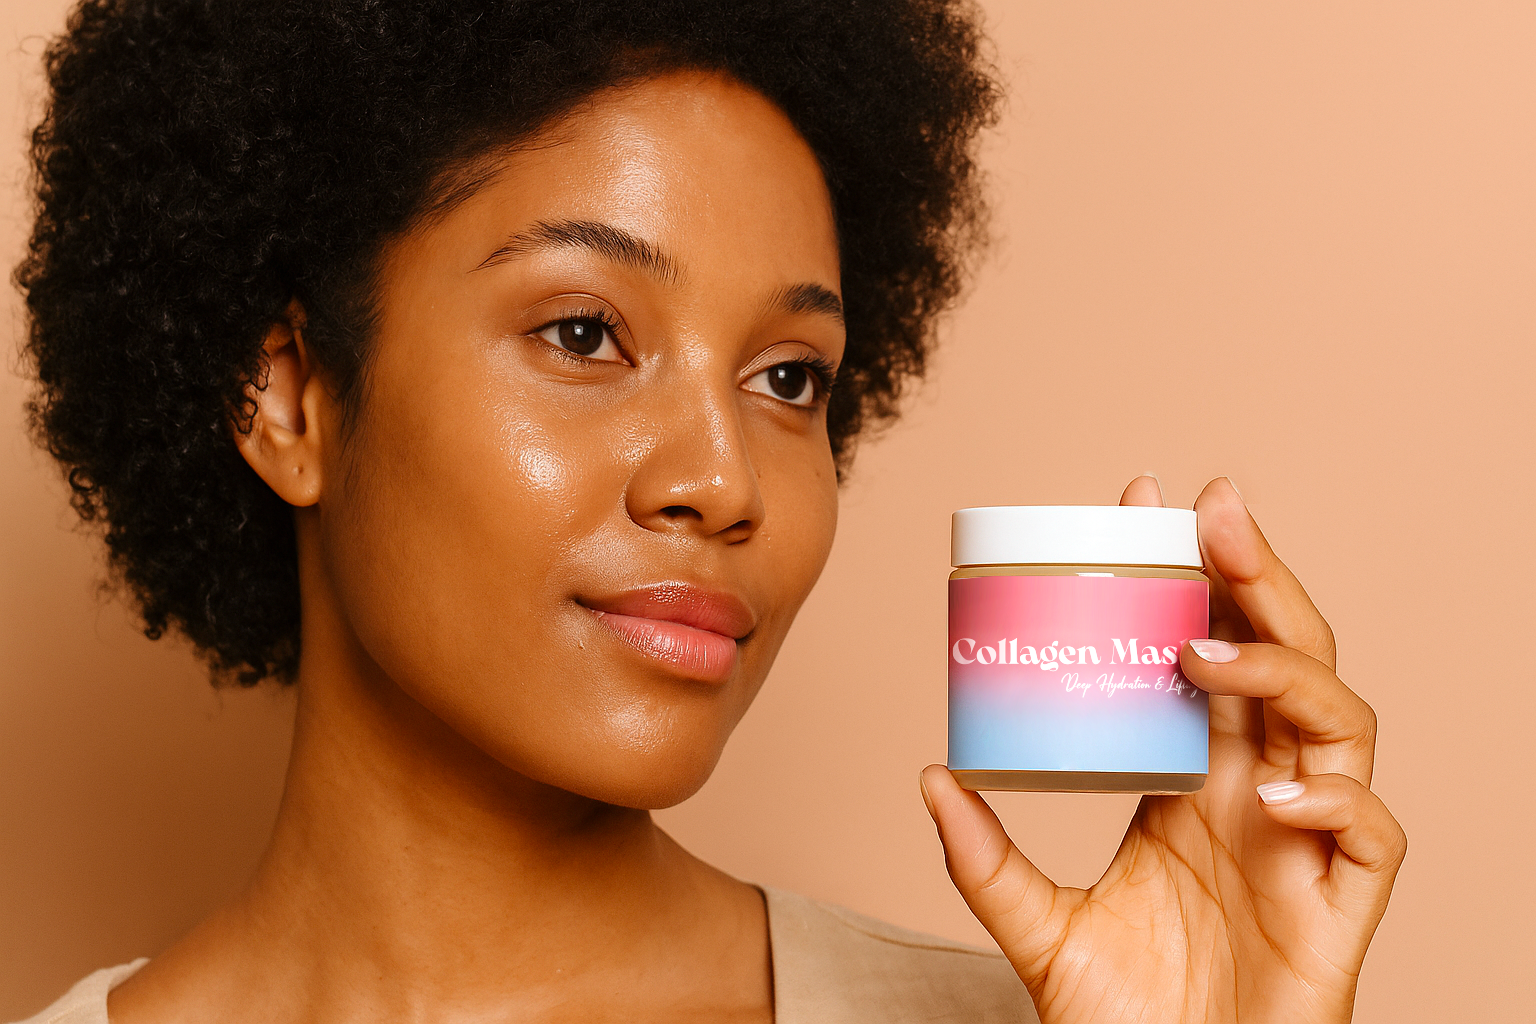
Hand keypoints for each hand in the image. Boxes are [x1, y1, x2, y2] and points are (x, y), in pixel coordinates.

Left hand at [921, 476, 1405, 1023]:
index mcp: (1196, 784)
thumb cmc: (1124, 1017)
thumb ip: (986, 860)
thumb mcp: (1036, 926)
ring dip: (1284, 672)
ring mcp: (1305, 848)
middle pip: (1285, 660)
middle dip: (1260, 578)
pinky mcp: (1340, 912)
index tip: (1144, 508)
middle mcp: (1257, 798)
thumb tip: (930, 776)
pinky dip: (1335, 804)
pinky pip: (1373, 837)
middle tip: (1212, 510)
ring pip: (1341, 724)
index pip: (1210, 656)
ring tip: (1206, 652)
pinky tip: (1271, 801)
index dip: (1194, 581)